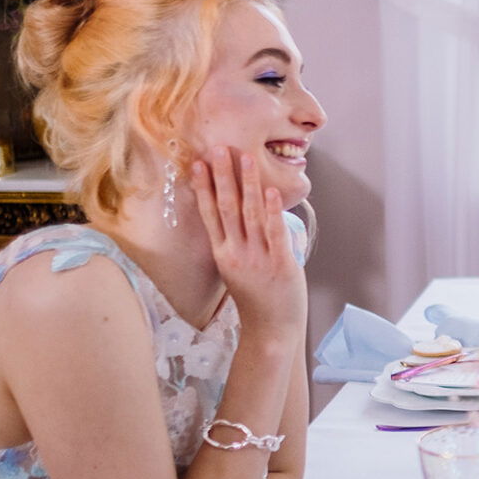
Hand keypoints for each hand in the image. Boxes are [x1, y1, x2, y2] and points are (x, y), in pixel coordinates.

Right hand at [191, 146, 304, 334]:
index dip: (204, 187)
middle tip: (218, 147)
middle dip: (223, 176)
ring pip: (250, 214)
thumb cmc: (257, 297)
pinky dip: (272, 210)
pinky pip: (275, 233)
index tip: (197, 163)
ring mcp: (257, 258)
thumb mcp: (239, 268)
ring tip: (244, 157)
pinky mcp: (280, 264)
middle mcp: (235, 253)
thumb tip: (247, 211)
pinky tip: (270, 191)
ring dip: (248, 183)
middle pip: (226, 208)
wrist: (271, 330)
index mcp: (222, 254)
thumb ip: (240, 242)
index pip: (210, 213)